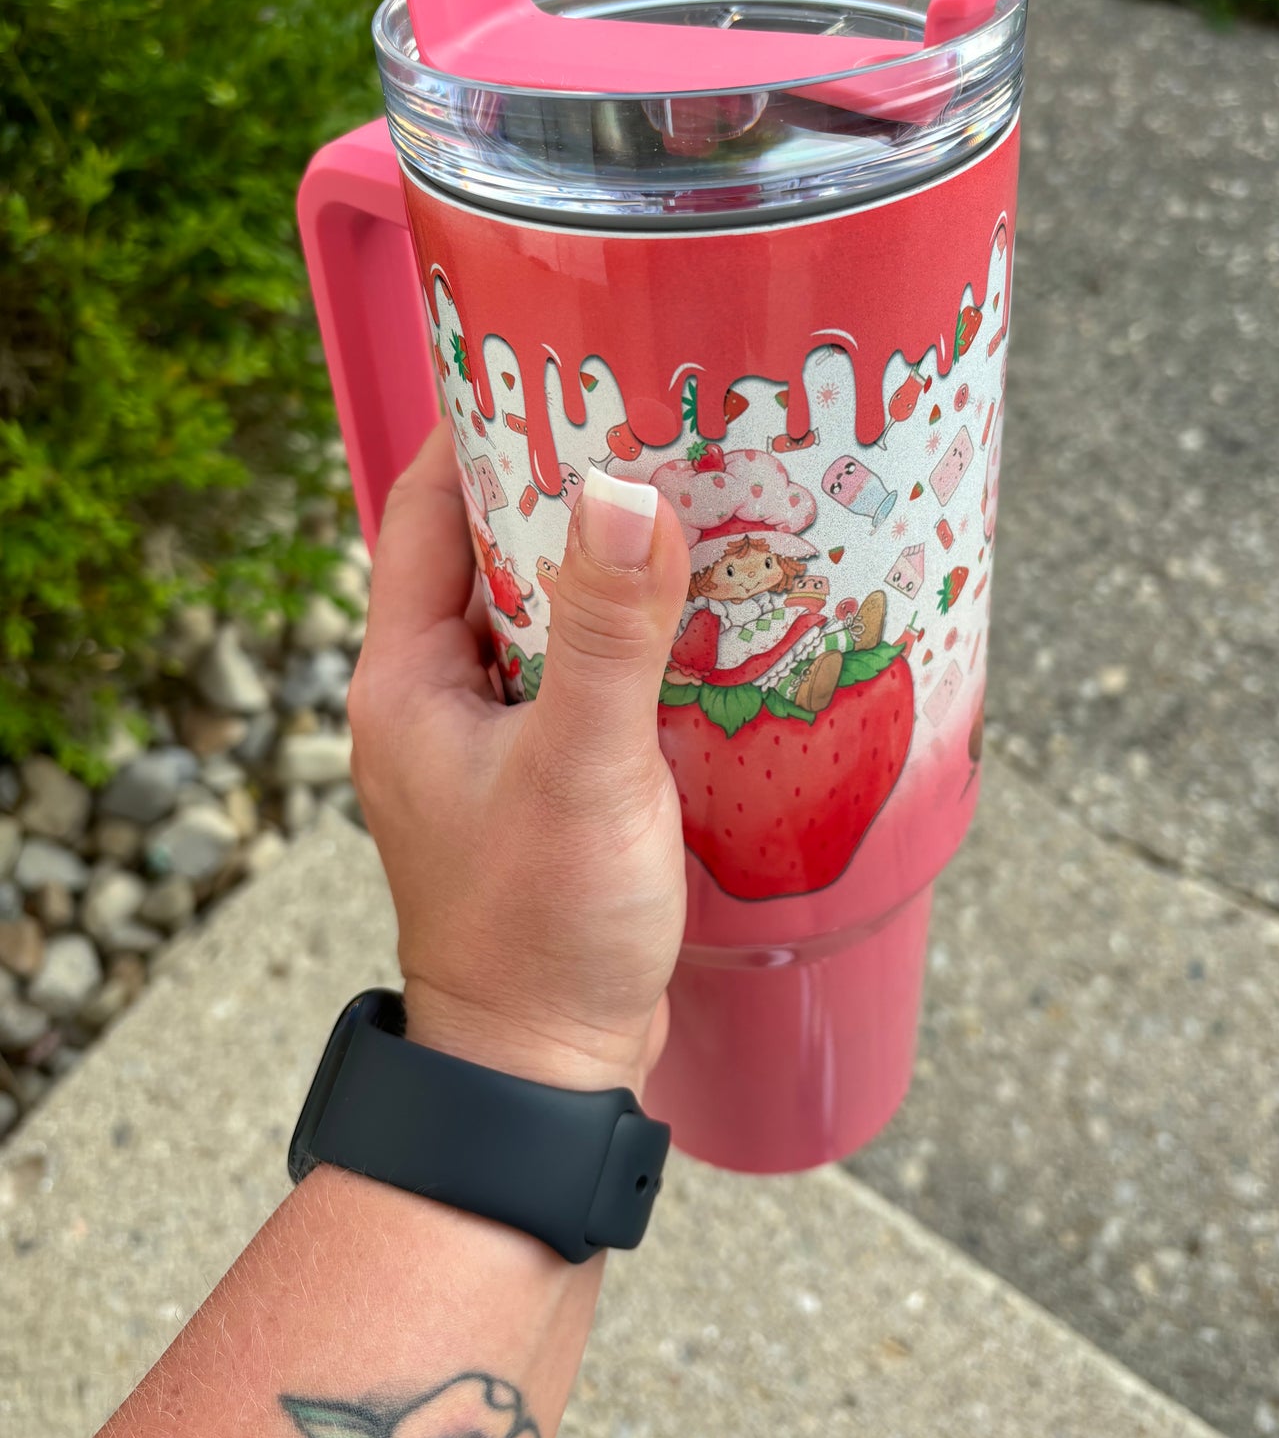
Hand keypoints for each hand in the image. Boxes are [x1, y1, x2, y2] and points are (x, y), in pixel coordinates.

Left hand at [348, 426, 691, 1094]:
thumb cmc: (541, 931)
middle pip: (495, 550)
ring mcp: (492, 740)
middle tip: (661, 424)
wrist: (543, 1074)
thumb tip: (627, 488)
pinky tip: (712, 619)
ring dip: (613, 565)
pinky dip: (639, 638)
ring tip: (702, 503)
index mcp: (407, 676)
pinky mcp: (548, 779)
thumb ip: (604, 633)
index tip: (561, 363)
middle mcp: (437, 696)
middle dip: (570, 487)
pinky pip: (587, 675)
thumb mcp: (581, 770)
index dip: (484, 427)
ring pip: (550, 614)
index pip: (428, 508)